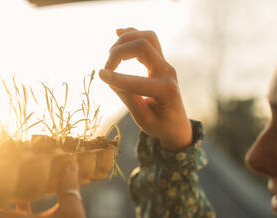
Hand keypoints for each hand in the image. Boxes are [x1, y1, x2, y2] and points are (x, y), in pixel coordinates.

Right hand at [99, 27, 192, 151]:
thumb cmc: (160, 126)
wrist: (177, 125)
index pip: (138, 80)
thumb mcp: (143, 119)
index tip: (100, 75)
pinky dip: (132, 34)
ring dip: (126, 40)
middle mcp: (168, 72)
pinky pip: (149, 40)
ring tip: (111, 55)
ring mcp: (165, 64)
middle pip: (143, 46)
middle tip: (106, 69)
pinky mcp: (161, 61)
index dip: (117, 77)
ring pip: (148, 37)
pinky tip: (118, 33)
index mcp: (166, 91)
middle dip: (119, 52)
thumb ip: (128, 98)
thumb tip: (111, 78)